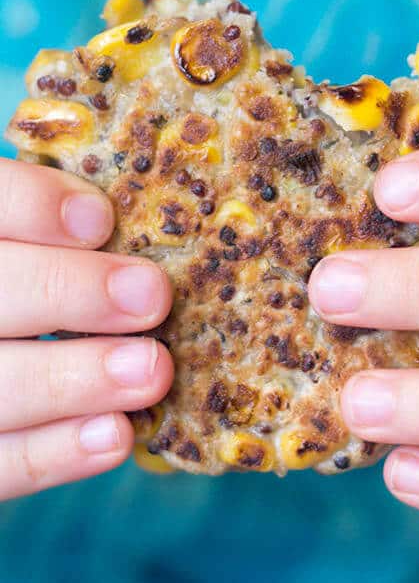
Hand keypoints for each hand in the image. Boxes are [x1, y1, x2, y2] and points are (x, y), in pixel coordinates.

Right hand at [0, 158, 172, 498]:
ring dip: (76, 378)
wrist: (14, 345)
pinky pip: (0, 462)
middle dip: (69, 292)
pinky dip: (58, 451)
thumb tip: (132, 221)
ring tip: (151, 371)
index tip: (102, 220)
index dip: (36, 207)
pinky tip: (116, 434)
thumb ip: (68, 226)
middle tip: (152, 297)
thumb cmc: (46, 277)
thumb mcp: (49, 241)